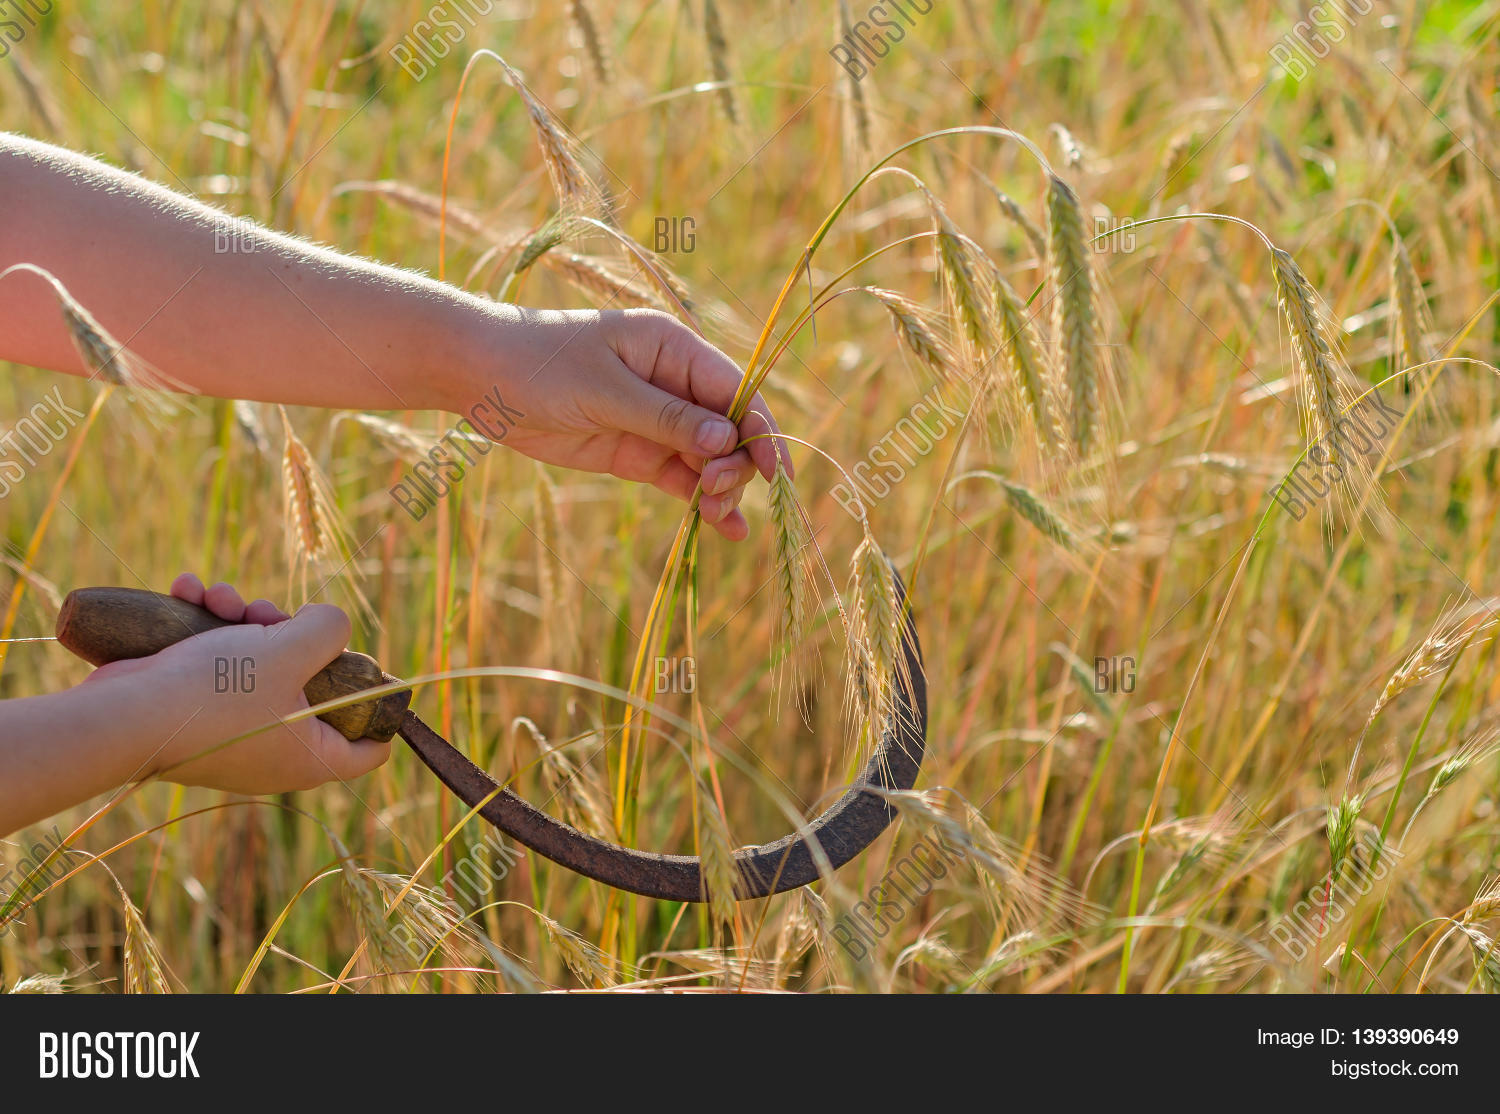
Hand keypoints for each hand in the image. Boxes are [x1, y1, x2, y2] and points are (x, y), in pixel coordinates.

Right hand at [85, 573, 391, 792]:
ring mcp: (235, 732)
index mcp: (312, 756)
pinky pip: (217, 665)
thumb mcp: (291, 649)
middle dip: (291, 634)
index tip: (366, 668)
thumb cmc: (217, 691)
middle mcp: (278, 751)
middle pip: (313, 684)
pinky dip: (206, 627)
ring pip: (260, 662)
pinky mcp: (198, 711)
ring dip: (241, 617)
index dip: (379, 708)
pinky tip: (189, 592)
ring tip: (218, 598)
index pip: (372, 748)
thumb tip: (330, 624)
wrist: (121, 715)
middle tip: (267, 614)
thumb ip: (329, 630)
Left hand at [495, 308, 788, 540]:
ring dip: (722, 489)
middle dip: (735, 464)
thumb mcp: (603, 389)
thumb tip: (724, 439)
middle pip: (729, 430)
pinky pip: (681, 478)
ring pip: (710, 459)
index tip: (774, 472)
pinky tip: (724, 528)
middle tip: (713, 490)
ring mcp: (657, 421)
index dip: (760, 430)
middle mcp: (674, 384)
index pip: (735, 391)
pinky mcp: (637, 453)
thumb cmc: (539, 364)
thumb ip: (664, 416)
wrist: (480, 377)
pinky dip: (701, 501)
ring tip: (718, 518)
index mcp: (673, 349)